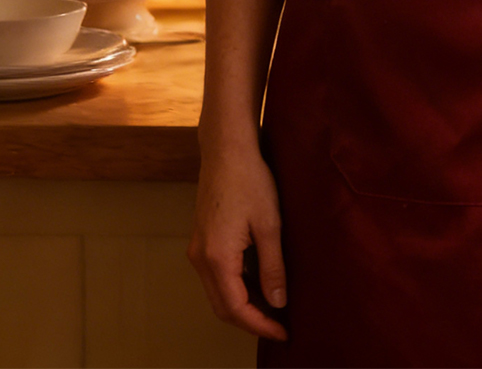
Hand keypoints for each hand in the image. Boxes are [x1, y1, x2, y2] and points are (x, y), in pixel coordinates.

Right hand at [187, 146, 288, 341]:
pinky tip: (259, 281)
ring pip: (218, 292)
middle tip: (280, 324)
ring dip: (243, 304)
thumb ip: (273, 266)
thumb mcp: (270, 224)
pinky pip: (216, 275)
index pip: (236, 308)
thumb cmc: (251, 181)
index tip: (284, 332)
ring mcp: (198, 249)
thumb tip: (278, 302)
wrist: (227, 150)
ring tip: (274, 305)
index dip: (260, 325)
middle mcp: (201, 258)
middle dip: (251, 320)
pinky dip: (236, 286)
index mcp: (217, 258)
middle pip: (222, 306)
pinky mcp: (202, 239)